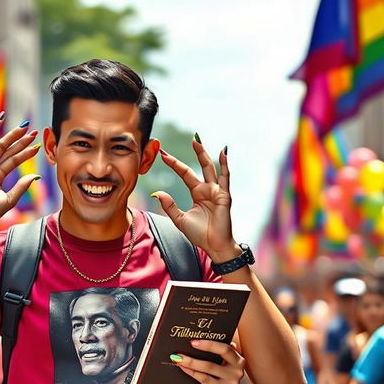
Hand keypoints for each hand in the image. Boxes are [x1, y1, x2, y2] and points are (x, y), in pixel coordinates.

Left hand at [152, 139, 237, 257]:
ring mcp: (217, 191)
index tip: (163, 154)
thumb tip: (157, 193)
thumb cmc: (199, 234)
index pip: (185, 173)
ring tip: (197, 141)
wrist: (213, 245)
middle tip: (189, 138)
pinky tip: (223, 152)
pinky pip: (225, 178)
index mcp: (197, 193)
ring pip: (210, 168)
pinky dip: (224, 165)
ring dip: (204, 154)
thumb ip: (169, 206)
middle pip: (199, 166)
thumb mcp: (179, 219)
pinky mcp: (225, 196)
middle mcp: (208, 189)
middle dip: (195, 152)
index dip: (175, 164)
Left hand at [171, 341, 244, 383]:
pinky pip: (204, 381)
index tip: (193, 342)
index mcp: (238, 359)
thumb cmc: (224, 367)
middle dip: (192, 359)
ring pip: (206, 373)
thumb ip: (218, 350)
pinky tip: (184, 368)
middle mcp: (237, 372)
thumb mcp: (225, 358)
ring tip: (178, 360)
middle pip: (211, 364)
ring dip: (190, 366)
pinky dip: (192, 373)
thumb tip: (196, 340)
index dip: (209, 345)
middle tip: (179, 354)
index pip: (224, 349)